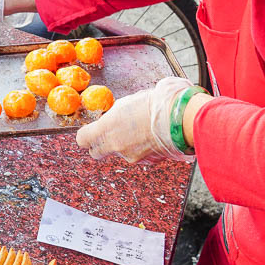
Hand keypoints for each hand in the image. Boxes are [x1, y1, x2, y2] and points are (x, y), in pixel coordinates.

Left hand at [76, 76, 196, 162]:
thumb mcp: (126, 102)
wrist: (182, 117)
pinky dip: (143, 149)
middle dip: (101, 145)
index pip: (82, 139)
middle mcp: (115, 146)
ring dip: (126, 145)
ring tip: (141, 130)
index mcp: (106, 128)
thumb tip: (111, 118)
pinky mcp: (147, 162)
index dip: (86, 135)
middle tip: (111, 134)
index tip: (90, 131)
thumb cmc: (156, 104)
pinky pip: (139, 156)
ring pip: (121, 153)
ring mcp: (131, 156)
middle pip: (97, 152)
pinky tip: (152, 136)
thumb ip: (114, 115)